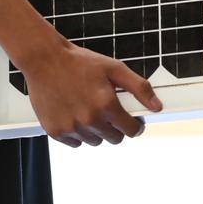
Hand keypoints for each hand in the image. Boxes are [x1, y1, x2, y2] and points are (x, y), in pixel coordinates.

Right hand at [22, 33, 162, 146]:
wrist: (45, 60)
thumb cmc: (80, 62)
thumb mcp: (114, 68)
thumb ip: (139, 87)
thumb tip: (157, 107)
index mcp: (106, 105)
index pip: (130, 130)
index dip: (135, 126)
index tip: (133, 121)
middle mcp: (89, 119)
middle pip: (114, 139)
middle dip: (115, 127)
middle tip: (108, 111)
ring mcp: (71, 127)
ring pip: (94, 141)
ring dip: (96, 130)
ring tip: (88, 109)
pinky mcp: (55, 131)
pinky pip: (75, 143)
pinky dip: (78, 133)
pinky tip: (74, 114)